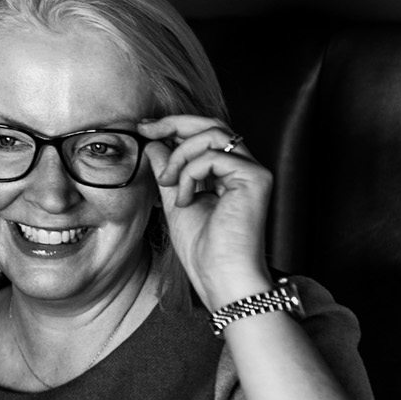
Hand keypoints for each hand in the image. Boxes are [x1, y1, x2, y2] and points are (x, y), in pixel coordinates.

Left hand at [138, 115, 272, 308]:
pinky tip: (186, 200)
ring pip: (213, 135)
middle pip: (213, 125)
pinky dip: (190, 173)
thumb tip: (155, 144)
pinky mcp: (255, 178)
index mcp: (228, 174)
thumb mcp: (175, 201)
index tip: (144, 129)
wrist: (220, 276)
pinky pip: (213, 157)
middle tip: (146, 130)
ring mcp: (253, 171)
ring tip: (168, 184)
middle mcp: (245, 168)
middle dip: (174, 123)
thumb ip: (168, 172)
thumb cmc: (203, 250)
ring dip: (180, 155)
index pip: (205, 135)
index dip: (175, 126)